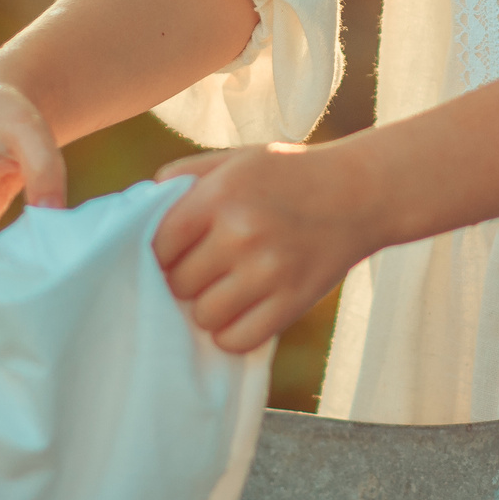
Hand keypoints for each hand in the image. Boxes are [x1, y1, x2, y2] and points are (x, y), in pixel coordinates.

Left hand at [152, 141, 389, 353]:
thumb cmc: (289, 176)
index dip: (160, 253)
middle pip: (178, 284)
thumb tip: (137, 210)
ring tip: (224, 290)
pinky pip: (238, 339)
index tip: (175, 253)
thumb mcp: (237, 160)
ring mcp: (269, 271)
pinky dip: (232, 333)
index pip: (158, 244)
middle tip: (205, 270)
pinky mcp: (292, 302)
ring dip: (208, 308)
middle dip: (185, 280)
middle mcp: (242, 233)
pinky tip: (242, 311)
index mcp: (221, 194)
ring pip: (204, 316)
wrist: (361, 193)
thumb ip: (185, 178)